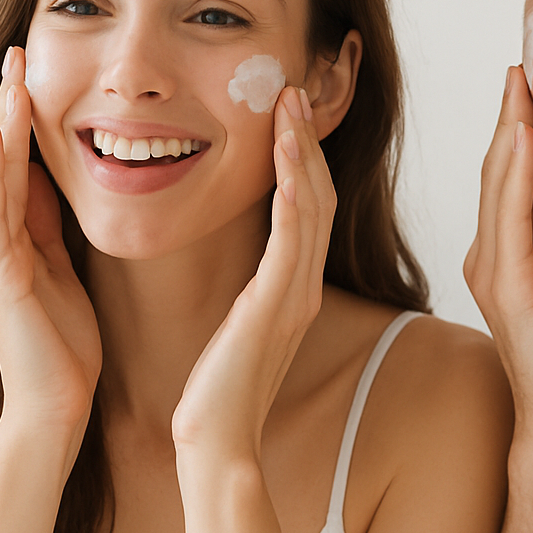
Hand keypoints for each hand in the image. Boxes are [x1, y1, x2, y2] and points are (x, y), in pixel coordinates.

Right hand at [0, 46, 101, 441]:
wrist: (56, 409)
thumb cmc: (67, 349)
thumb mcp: (67, 273)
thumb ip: (56, 230)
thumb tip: (64, 182)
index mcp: (18, 240)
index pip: (22, 164)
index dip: (27, 118)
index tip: (38, 69)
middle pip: (2, 160)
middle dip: (11, 105)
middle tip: (18, 50)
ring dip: (3, 123)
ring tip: (12, 75)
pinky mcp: (0, 276)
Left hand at [171, 86, 334, 459]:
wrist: (216, 443)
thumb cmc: (217, 390)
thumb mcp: (238, 328)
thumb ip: (250, 293)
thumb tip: (244, 270)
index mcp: (292, 287)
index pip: (306, 207)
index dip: (301, 157)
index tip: (286, 113)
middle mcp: (302, 286)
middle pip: (316, 196)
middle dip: (306, 141)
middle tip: (293, 90)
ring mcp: (294, 297)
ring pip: (309, 208)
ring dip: (301, 154)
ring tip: (289, 106)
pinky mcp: (275, 309)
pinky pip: (290, 243)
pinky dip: (292, 198)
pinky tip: (286, 163)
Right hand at [464, 66, 532, 445]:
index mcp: (503, 255)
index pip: (506, 178)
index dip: (513, 130)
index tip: (524, 84)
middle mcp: (488, 257)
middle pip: (495, 173)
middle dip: (505, 118)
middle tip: (516, 68)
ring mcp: (493, 272)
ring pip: (497, 188)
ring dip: (507, 134)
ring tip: (516, 88)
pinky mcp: (511, 290)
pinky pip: (512, 220)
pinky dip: (515, 175)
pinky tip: (522, 140)